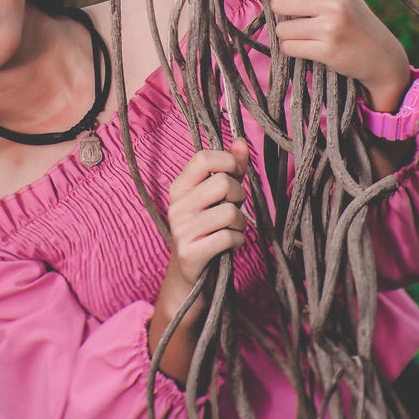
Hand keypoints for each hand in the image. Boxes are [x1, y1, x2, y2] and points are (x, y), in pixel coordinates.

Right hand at [165, 146, 248, 290]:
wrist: (189, 278)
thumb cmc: (206, 230)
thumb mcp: (214, 198)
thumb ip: (229, 169)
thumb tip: (241, 141)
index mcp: (179, 187)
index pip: (203, 158)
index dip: (228, 161)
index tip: (235, 174)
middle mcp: (176, 205)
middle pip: (222, 184)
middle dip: (239, 196)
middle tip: (233, 208)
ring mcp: (181, 230)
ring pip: (230, 212)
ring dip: (240, 223)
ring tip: (231, 229)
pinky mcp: (191, 253)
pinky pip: (229, 237)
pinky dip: (238, 241)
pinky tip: (230, 244)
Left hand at [262, 0, 410, 113]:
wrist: (382, 57)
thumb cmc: (358, 17)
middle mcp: (333, 2)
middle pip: (278, 2)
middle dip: (281, 11)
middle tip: (296, 15)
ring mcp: (330, 28)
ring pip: (281, 29)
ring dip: (288, 34)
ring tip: (308, 34)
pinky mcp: (326, 51)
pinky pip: (288, 48)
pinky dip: (294, 49)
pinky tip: (311, 47)